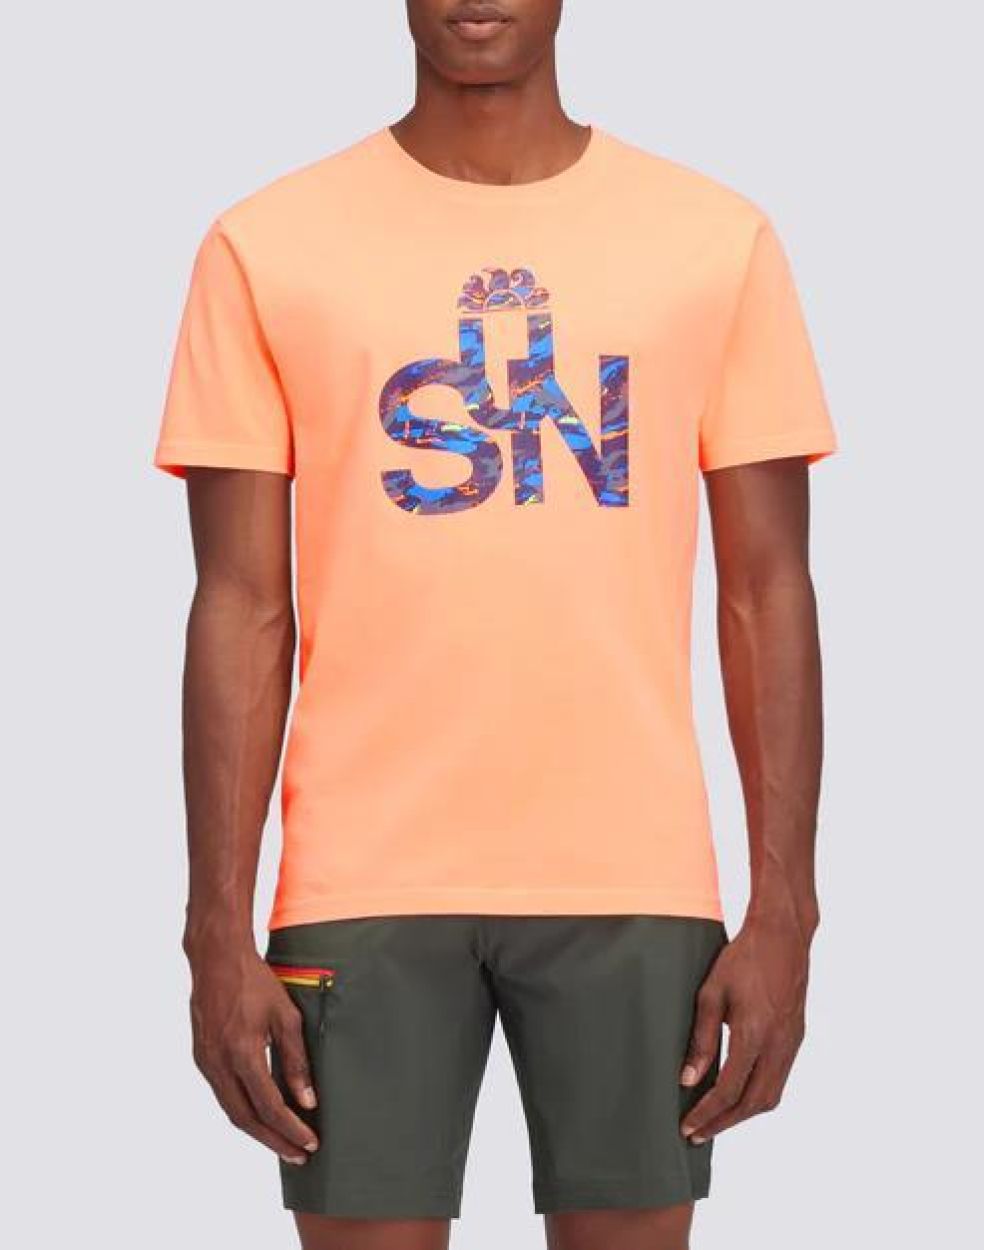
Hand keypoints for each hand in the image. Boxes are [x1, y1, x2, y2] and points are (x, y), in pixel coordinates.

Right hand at [186, 943, 318, 1164]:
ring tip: (283, 1141)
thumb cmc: (256, 983)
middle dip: (274, 1141)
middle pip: (246, 1119)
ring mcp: (206, 1063)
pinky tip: (260, 1113)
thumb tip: (308, 1101)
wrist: (216, 960)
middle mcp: (219, 1064)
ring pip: (231, 1110)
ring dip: (258, 1130)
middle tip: (298, 1155)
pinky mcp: (201, 1058)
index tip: (310, 1142)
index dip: (290, 1129)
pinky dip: (243, 1110)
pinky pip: (223, 1094)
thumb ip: (296, 1060)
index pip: (269, 1106)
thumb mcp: (285, 1017)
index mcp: (243, 1054)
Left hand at [679, 914, 812, 1142]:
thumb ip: (701, 1039)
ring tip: (715, 1120)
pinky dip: (757, 1095)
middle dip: (724, 1123)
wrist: (783, 937)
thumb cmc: (742, 959)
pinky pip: (778, 1080)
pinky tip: (738, 1094)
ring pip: (770, 1096)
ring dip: (742, 1114)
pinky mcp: (796, 1039)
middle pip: (753, 1103)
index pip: (729, 1090)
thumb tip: (688, 1079)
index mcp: (754, 1034)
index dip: (707, 1114)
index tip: (687, 1128)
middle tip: (698, 1134)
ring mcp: (791, 1044)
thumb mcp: (712, 993)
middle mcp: (778, 1045)